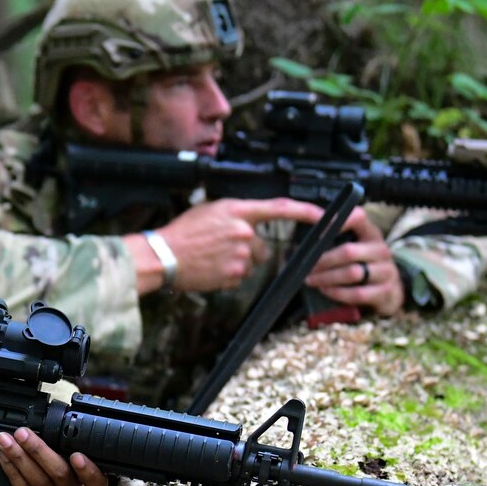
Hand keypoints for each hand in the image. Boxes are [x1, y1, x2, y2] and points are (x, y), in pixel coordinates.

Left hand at [0, 427, 109, 485]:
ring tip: (6, 440)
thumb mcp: (61, 456)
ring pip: (37, 481)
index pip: (96, 480)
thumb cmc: (49, 470)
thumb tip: (40, 421)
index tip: (76, 456)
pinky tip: (4, 457)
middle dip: (38, 450)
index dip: (88, 470)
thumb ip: (60, 444)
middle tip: (22, 433)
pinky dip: (11, 470)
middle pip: (59, 473)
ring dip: (18, 457)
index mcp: (83, 478)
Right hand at [132, 197, 324, 293]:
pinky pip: (240, 277)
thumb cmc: (182, 233)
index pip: (279, 208)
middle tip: (223, 249)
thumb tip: (249, 224)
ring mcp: (240, 254)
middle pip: (262, 246)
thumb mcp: (209, 210)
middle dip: (249, 250)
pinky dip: (228, 275)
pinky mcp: (234, 274)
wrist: (164, 256)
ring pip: (251, 263)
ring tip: (213, 259)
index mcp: (237, 210)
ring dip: (238, 263)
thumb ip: (234, 214)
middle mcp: (243, 231)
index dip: (304, 211)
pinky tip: (211, 269)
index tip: (322, 214)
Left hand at [302, 206, 404, 316]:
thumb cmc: (363, 263)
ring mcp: (385, 271)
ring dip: (326, 277)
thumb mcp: (356, 245)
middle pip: (348, 251)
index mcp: (371, 233)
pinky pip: (356, 293)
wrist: (391, 289)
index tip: (317, 231)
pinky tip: (325, 290)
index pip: (358, 217)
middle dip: (323, 260)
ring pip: (351, 273)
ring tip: (311, 280)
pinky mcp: (384, 291)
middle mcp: (380, 250)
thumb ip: (333, 235)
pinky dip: (337, 293)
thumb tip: (301, 226)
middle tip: (306, 267)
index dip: (337, 222)